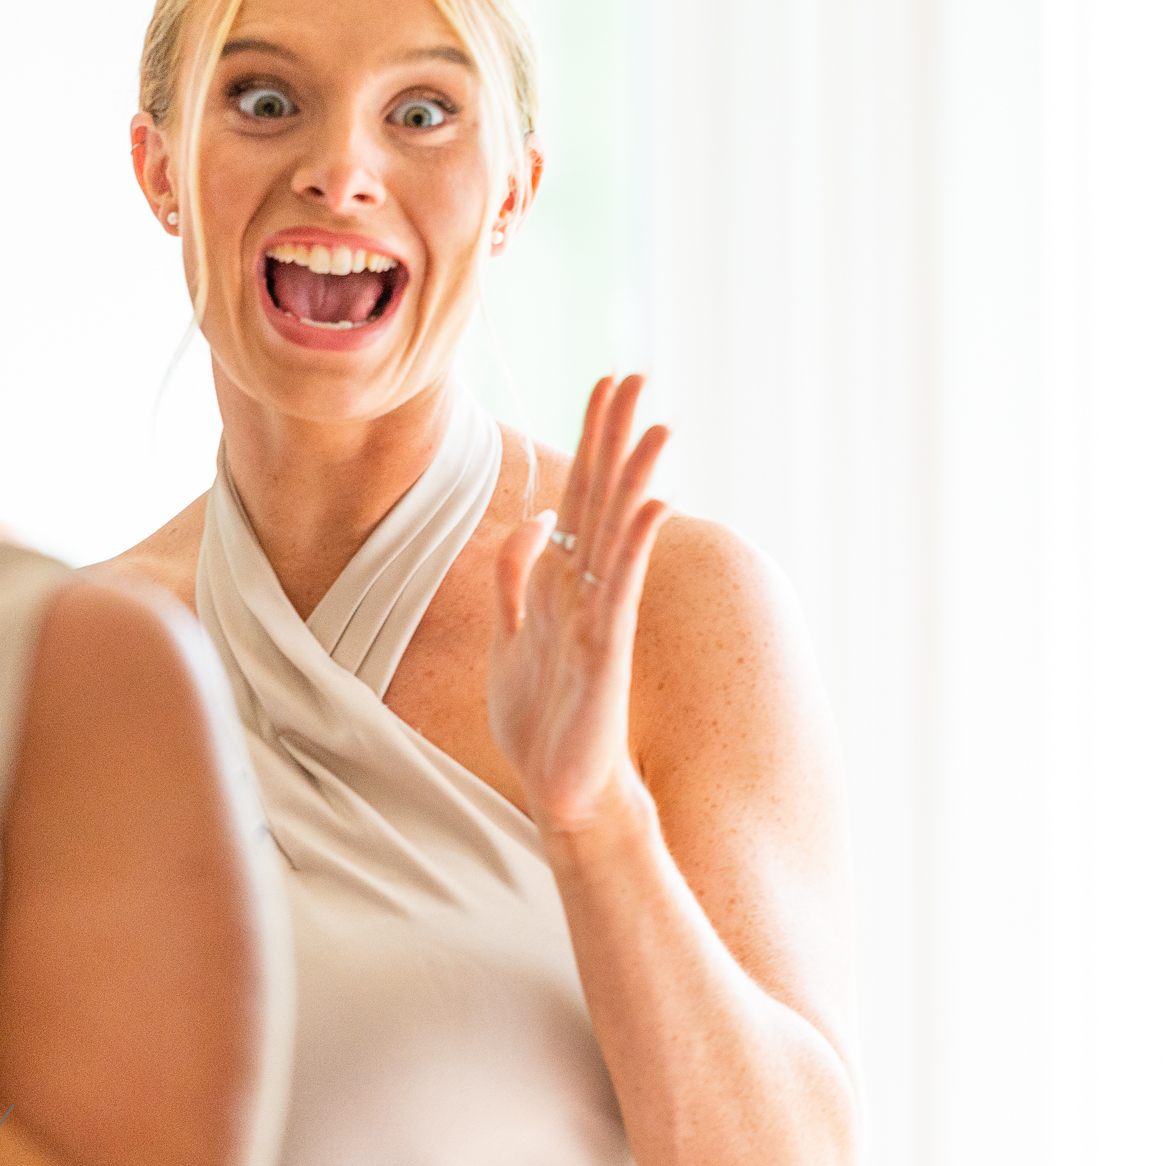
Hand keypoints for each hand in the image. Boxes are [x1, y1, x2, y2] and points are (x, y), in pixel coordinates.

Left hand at [489, 374, 670, 840]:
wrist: (561, 790)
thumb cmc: (541, 720)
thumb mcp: (508, 635)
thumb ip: (514, 579)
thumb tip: (532, 522)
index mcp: (564, 582)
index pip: (579, 495)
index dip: (589, 440)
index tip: (603, 384)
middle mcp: (589, 590)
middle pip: (603, 498)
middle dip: (614, 436)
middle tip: (633, 375)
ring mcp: (602, 617)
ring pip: (618, 533)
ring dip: (635, 477)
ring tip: (655, 423)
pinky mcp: (606, 652)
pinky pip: (620, 588)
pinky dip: (634, 545)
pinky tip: (650, 503)